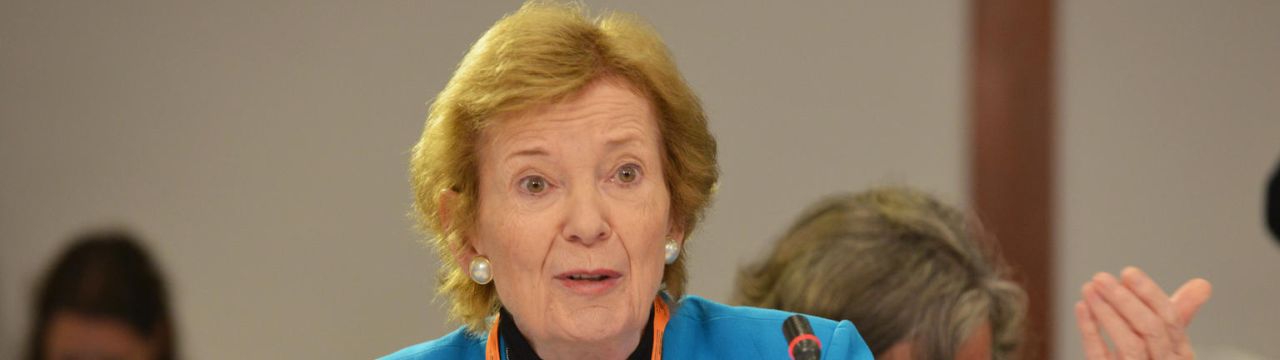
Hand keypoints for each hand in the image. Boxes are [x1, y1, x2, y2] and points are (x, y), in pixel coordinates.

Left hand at [1074, 266, 1211, 359]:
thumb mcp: (1165, 341)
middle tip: (1101, 277)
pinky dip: (1089, 330)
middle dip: (1125, 300)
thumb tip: (1203, 284)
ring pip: (1129, 344)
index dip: (1149, 294)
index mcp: (1181, 355)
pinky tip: (1082, 306)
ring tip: (1089, 288)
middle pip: (1150, 330)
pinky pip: (1100, 356)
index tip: (1128, 272)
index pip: (1170, 320)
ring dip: (1107, 313)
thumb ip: (1178, 313)